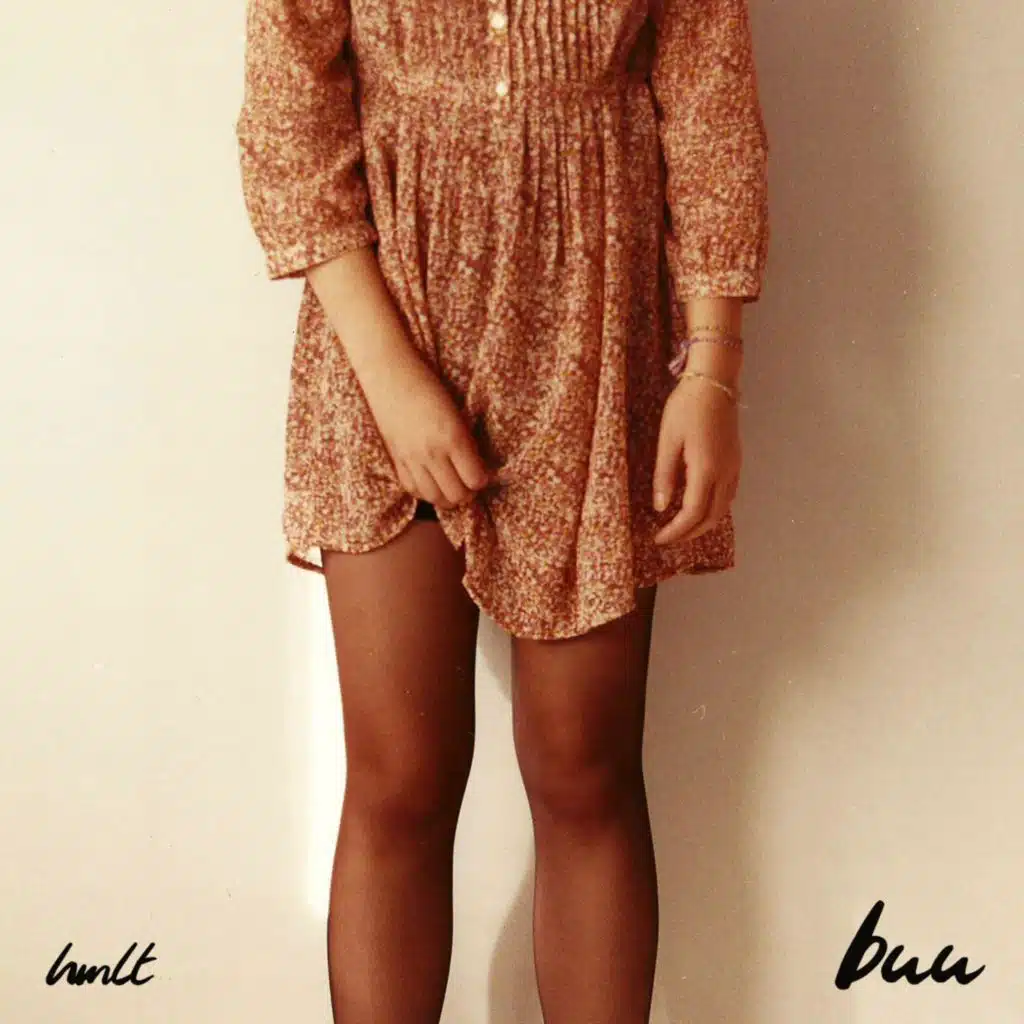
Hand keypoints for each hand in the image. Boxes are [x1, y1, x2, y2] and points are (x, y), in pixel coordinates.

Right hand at [360, 347, 490, 509]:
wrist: (389, 374)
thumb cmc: (428, 385)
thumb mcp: (456, 412)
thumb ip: (466, 441)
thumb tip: (477, 468)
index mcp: (453, 438)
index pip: (475, 480)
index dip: (482, 480)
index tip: (482, 472)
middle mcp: (432, 453)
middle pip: (456, 496)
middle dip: (467, 493)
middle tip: (468, 482)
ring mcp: (411, 459)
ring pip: (434, 498)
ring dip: (446, 496)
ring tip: (451, 485)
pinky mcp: (395, 460)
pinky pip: (413, 490)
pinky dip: (426, 492)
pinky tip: (432, 482)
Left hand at [652, 376, 741, 544]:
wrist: (714, 381)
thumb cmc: (687, 406)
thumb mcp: (668, 441)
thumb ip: (665, 476)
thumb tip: (660, 507)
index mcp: (706, 470)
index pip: (692, 514)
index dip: (676, 531)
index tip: (658, 539)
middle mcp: (725, 473)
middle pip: (712, 517)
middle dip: (690, 533)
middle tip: (668, 538)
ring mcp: (734, 466)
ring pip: (723, 508)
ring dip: (704, 523)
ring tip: (682, 527)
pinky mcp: (736, 459)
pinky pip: (728, 494)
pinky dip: (713, 508)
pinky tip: (699, 505)